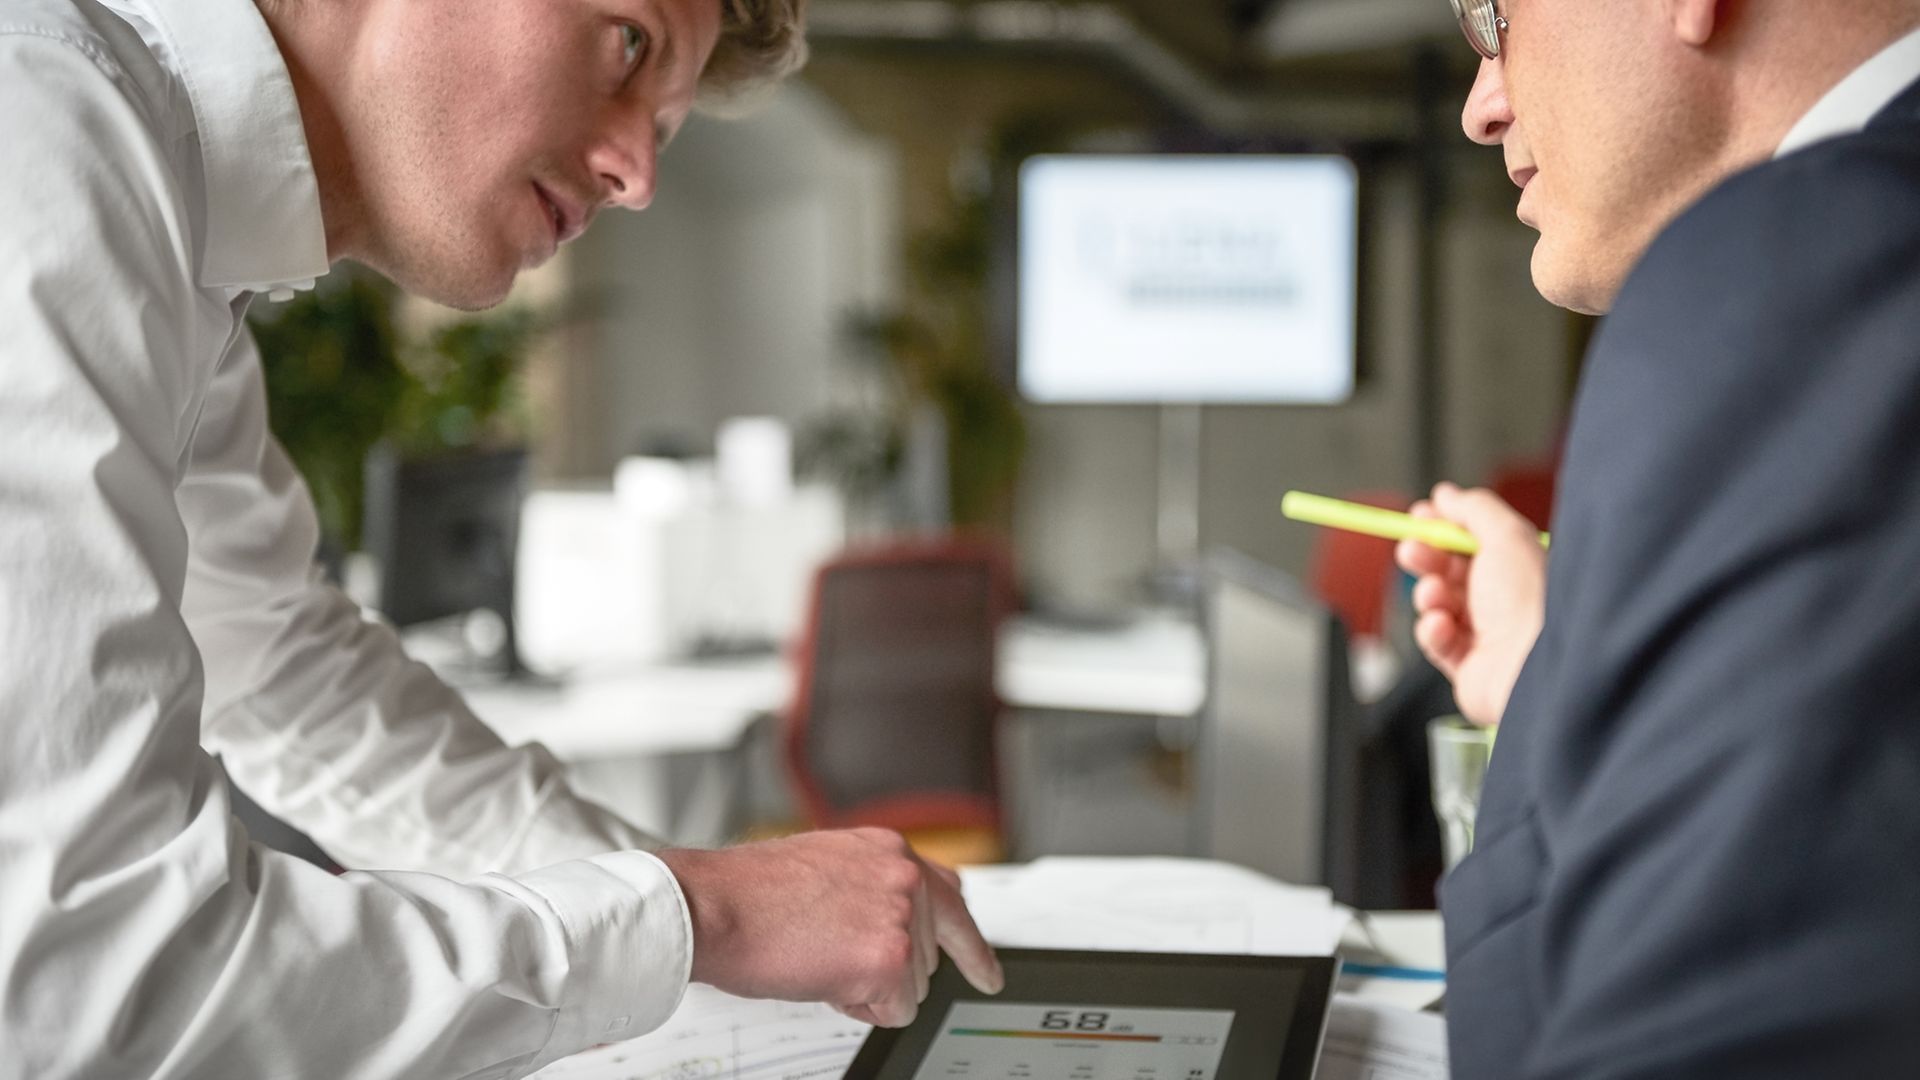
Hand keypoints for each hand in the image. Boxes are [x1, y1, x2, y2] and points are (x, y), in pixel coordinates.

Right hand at [656, 828, 1003, 1027]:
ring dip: (866, 984)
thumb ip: (872, 886)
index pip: (951, 898)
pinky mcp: (889, 956)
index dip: (970, 946)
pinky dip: (857, 1006)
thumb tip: (891, 922)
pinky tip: (822, 974)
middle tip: (828, 951)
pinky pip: (893, 1010)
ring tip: (816, 952)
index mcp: (888, 850)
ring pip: (910, 987)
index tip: (987, 973)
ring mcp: (901, 914)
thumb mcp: (827, 868)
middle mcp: (904, 874)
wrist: (713, 904)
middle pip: (927, 957)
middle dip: (885, 969)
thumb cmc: (748, 893)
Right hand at [1394, 483, 1547, 726]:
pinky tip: (1442, 627)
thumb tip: (1446, 494)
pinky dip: (1433, 630)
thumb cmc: (1528, 603)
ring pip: (1437, 604)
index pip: (1475, 539)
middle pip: (1451, 570)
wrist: (1531, 669)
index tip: (1419, 515)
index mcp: (1519, 568)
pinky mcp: (1467, 666)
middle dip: (1427, 557)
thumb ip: (1474, 509)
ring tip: (1435, 596)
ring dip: (1429, 594)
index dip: (1445, 526)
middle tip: (1411, 552)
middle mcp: (1504, 600)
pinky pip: (1436, 641)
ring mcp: (1485, 634)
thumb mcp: (1504, 536)